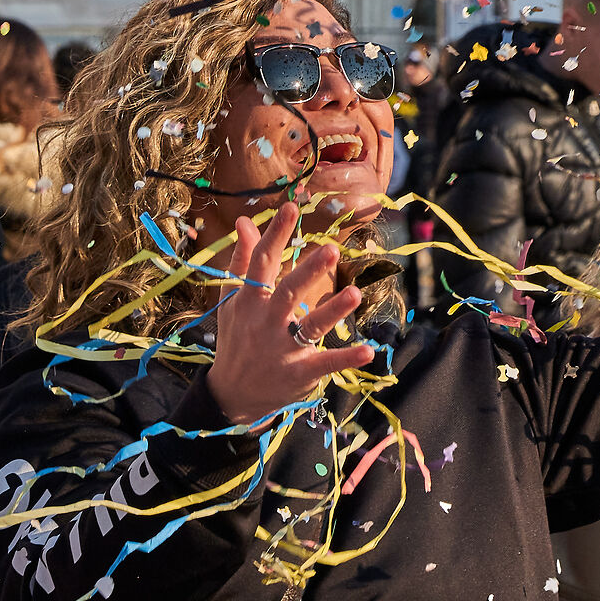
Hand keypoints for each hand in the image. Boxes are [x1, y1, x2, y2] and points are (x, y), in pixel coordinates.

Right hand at [206, 204, 373, 427]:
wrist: (231, 393)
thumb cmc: (236, 339)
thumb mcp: (232, 300)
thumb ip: (240, 260)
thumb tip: (244, 221)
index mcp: (249, 300)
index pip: (262, 262)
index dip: (276, 234)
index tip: (291, 206)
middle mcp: (265, 321)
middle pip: (288, 291)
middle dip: (309, 271)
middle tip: (331, 250)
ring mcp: (282, 348)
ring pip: (310, 326)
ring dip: (333, 310)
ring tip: (354, 293)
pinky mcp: (299, 372)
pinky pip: (325, 363)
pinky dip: (346, 357)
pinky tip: (368, 350)